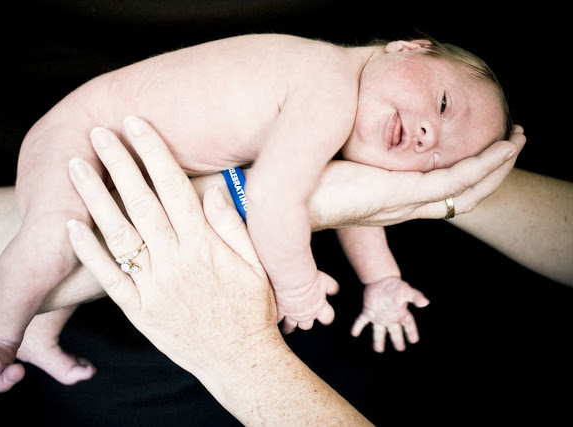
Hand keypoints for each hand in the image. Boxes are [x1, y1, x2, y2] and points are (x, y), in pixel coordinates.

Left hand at [66, 116, 280, 381]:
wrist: (239, 360)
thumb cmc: (251, 309)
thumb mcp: (257, 266)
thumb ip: (233, 226)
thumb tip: (213, 190)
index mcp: (205, 247)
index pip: (175, 189)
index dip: (154, 153)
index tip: (138, 125)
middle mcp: (175, 262)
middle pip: (141, 204)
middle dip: (119, 164)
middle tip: (100, 132)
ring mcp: (153, 287)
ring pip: (119, 235)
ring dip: (94, 198)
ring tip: (76, 167)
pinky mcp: (139, 310)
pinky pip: (109, 278)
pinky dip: (89, 251)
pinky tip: (71, 225)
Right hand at [275, 270, 338, 333]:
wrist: (293, 279)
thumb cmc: (308, 277)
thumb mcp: (324, 280)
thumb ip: (330, 286)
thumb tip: (334, 288)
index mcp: (319, 306)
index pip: (327, 317)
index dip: (325, 316)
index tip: (323, 314)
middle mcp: (306, 313)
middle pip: (307, 325)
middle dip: (305, 322)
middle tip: (302, 318)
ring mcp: (292, 313)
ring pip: (290, 326)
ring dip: (288, 326)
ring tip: (285, 327)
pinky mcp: (280, 311)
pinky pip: (276, 319)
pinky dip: (274, 318)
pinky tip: (272, 317)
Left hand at [311, 125, 526, 229]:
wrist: (280, 201)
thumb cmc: (303, 185)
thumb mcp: (335, 169)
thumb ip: (351, 161)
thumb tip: (349, 145)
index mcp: (388, 201)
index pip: (440, 192)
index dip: (466, 174)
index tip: (483, 151)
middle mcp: (401, 206)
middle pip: (462, 193)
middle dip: (491, 170)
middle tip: (512, 143)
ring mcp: (402, 202)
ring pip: (465, 188)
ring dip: (495, 165)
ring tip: (516, 141)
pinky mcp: (398, 194)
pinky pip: (453, 181)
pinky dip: (482, 165)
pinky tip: (501, 148)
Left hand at [351, 276, 429, 352]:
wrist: (381, 279)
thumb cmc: (395, 285)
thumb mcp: (407, 291)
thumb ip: (415, 297)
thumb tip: (426, 303)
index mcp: (400, 313)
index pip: (408, 325)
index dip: (411, 332)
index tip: (414, 340)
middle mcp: (390, 317)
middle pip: (394, 331)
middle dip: (397, 340)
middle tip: (400, 349)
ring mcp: (379, 316)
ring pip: (379, 331)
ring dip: (378, 341)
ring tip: (378, 350)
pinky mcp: (368, 311)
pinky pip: (362, 321)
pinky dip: (358, 327)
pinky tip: (354, 333)